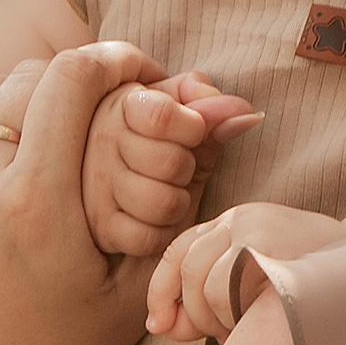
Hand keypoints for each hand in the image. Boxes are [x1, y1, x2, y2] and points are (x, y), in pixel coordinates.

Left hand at [0, 43, 169, 344]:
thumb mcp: (143, 271)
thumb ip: (184, 183)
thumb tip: (234, 107)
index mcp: (36, 207)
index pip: (71, 77)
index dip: (113, 60)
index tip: (135, 72)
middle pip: (23, 78)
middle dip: (69, 80)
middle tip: (98, 104)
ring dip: (17, 98)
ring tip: (49, 127)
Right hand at [79, 70, 260, 259]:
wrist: (120, 175)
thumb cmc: (160, 141)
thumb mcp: (183, 116)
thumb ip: (212, 107)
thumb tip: (248, 116)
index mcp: (124, 106)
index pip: (162, 116)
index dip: (193, 127)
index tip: (195, 130)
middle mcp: (103, 143)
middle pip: (171, 163)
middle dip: (188, 168)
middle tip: (179, 167)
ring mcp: (98, 187)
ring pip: (162, 204)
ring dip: (178, 202)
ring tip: (169, 191)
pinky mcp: (102, 227)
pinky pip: (147, 238)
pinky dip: (162, 233)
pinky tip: (156, 218)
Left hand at [147, 201, 345, 342]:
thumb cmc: (316, 289)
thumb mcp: (256, 291)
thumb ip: (207, 305)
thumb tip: (162, 327)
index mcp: (236, 223)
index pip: (179, 251)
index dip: (161, 291)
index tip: (158, 326)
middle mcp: (241, 217)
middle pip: (186, 268)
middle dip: (192, 313)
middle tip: (221, 335)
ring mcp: (254, 225)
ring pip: (202, 281)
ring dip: (214, 318)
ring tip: (244, 328)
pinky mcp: (266, 241)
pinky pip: (222, 287)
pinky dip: (229, 315)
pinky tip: (254, 321)